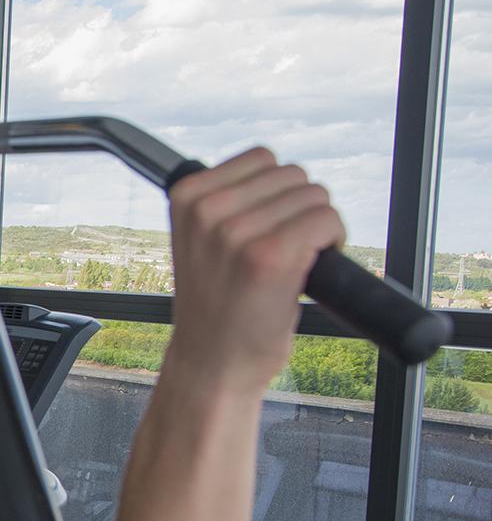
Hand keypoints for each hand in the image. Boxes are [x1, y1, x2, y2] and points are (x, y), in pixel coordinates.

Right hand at [167, 148, 344, 393]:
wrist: (212, 363)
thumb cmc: (216, 304)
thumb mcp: (201, 240)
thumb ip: (226, 201)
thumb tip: (280, 170)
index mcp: (185, 196)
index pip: (261, 158)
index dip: (276, 192)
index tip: (268, 225)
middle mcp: (208, 209)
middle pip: (292, 174)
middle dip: (300, 208)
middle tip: (285, 248)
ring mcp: (237, 232)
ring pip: (314, 195)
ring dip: (318, 226)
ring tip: (295, 261)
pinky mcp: (271, 256)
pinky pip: (326, 220)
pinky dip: (333, 240)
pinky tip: (312, 268)